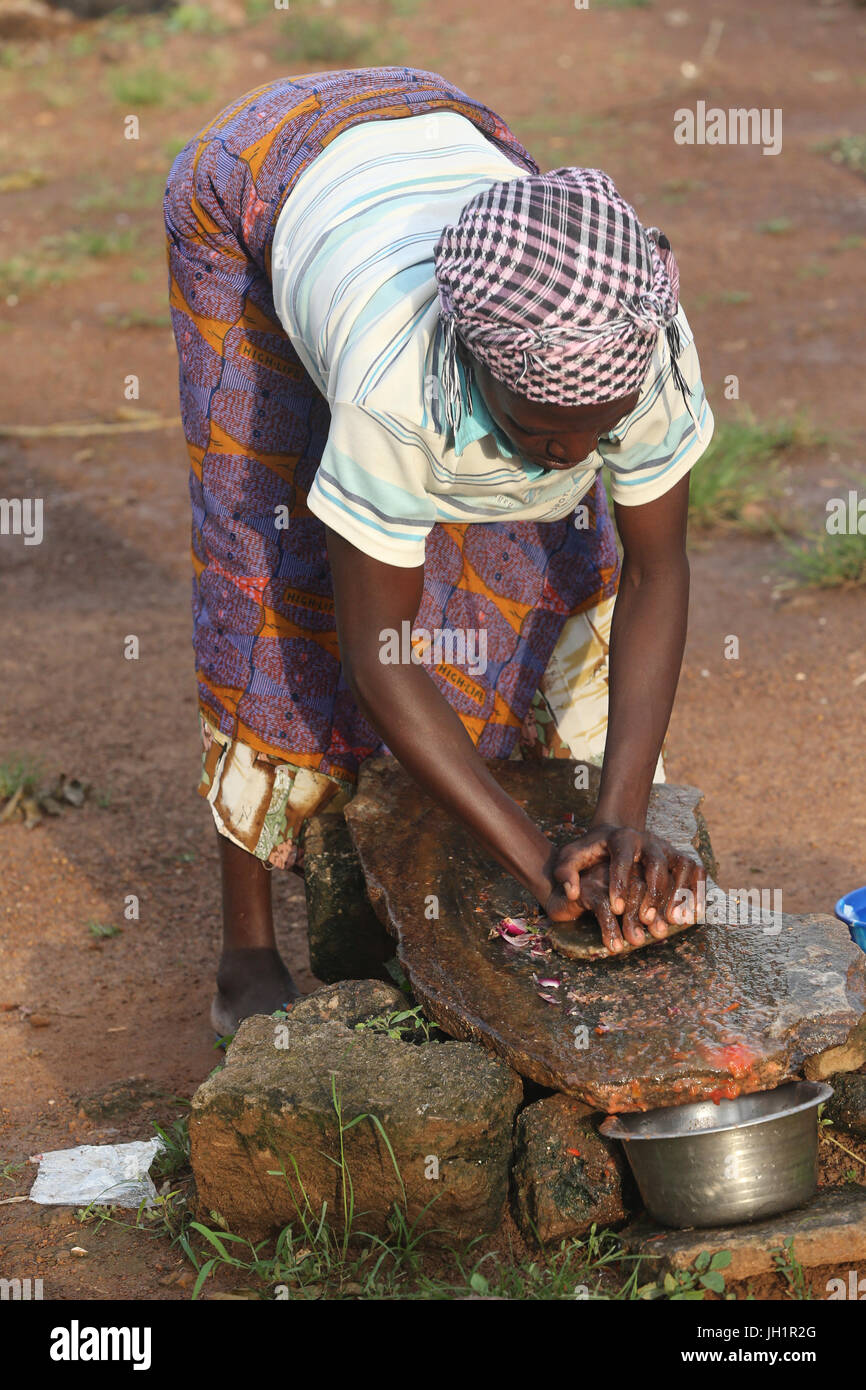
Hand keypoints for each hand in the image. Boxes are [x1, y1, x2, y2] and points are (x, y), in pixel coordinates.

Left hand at [545, 823, 705, 950]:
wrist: (614, 836)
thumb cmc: (591, 851)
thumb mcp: (570, 856)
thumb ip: (565, 872)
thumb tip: (573, 892)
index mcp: (621, 837)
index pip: (622, 858)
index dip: (620, 883)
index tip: (615, 909)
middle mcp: (648, 839)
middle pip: (656, 863)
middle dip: (653, 892)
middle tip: (647, 920)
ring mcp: (667, 846)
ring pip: (680, 866)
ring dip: (679, 894)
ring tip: (673, 921)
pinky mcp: (679, 856)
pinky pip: (696, 870)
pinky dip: (698, 889)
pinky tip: (693, 914)